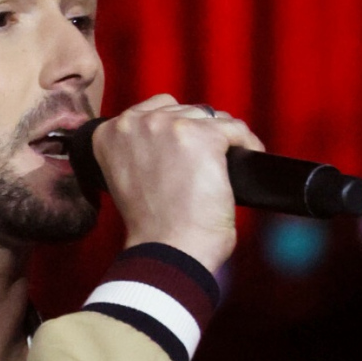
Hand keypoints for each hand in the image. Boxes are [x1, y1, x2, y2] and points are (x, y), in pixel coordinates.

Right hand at [91, 94, 265, 272]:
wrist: (169, 250)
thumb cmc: (152, 227)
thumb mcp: (130, 177)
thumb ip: (143, 150)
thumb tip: (178, 140)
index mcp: (110, 133)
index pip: (153, 110)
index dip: (175, 128)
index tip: (187, 149)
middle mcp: (136, 123)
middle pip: (184, 110)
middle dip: (199, 133)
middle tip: (210, 163)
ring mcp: (169, 127)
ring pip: (211, 117)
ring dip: (224, 138)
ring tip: (232, 161)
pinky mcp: (203, 137)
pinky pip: (235, 129)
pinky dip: (248, 143)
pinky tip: (251, 157)